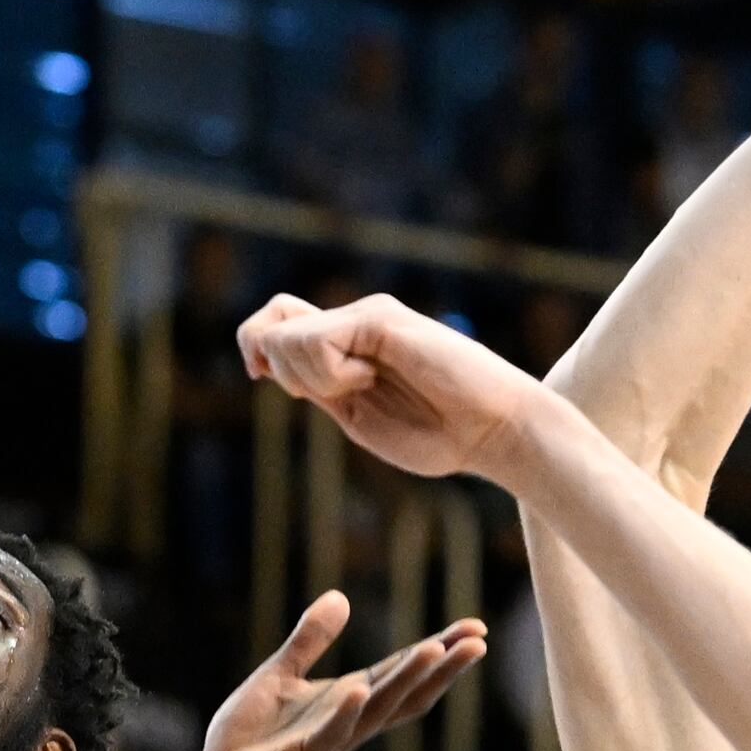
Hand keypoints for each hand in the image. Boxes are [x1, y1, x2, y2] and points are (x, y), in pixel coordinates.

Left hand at [192, 591, 488, 750]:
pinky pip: (327, 735)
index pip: (399, 671)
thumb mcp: (278, 677)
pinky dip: (343, 713)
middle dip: (442, 667)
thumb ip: (309, 641)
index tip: (474, 628)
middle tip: (480, 640)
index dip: (437, 650)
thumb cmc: (248, 742)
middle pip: (406, 692)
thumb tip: (340, 596)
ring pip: (377, 710)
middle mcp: (347, 723)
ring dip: (406, 680)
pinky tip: (358, 689)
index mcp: (345, 701)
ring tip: (436, 649)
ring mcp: (328, 743)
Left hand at [234, 293, 554, 482]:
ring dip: (310, 376)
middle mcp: (354, 322)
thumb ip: (319, 389)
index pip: (276, 323)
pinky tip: (368, 379)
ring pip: (286, 334)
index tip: (280, 386)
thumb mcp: (356, 414)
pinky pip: (317, 341)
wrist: (492, 431)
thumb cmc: (436, 434)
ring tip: (360, 386)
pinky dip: (331, 373)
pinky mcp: (379, 318)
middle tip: (329, 393)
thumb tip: (268, 366)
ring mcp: (367, 316)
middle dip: (280, 368)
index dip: (258, 349)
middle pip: (272, 319)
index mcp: (347, 346)